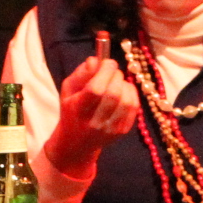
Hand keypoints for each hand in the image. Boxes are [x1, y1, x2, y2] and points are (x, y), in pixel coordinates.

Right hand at [44, 54, 138, 171]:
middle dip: (115, 75)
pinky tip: (123, 91)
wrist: (77, 142)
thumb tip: (97, 60)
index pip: (96, 90)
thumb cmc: (71, 110)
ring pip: (127, 100)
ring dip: (124, 84)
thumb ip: (81, 72)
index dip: (105, 72)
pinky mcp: (123, 131)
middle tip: (111, 71)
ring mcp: (111, 129)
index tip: (107, 62)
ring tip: (116, 82)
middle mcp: (95, 122)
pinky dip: (131, 93)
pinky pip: (134, 106)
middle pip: (113, 94)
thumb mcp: (69, 90)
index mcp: (78, 110)